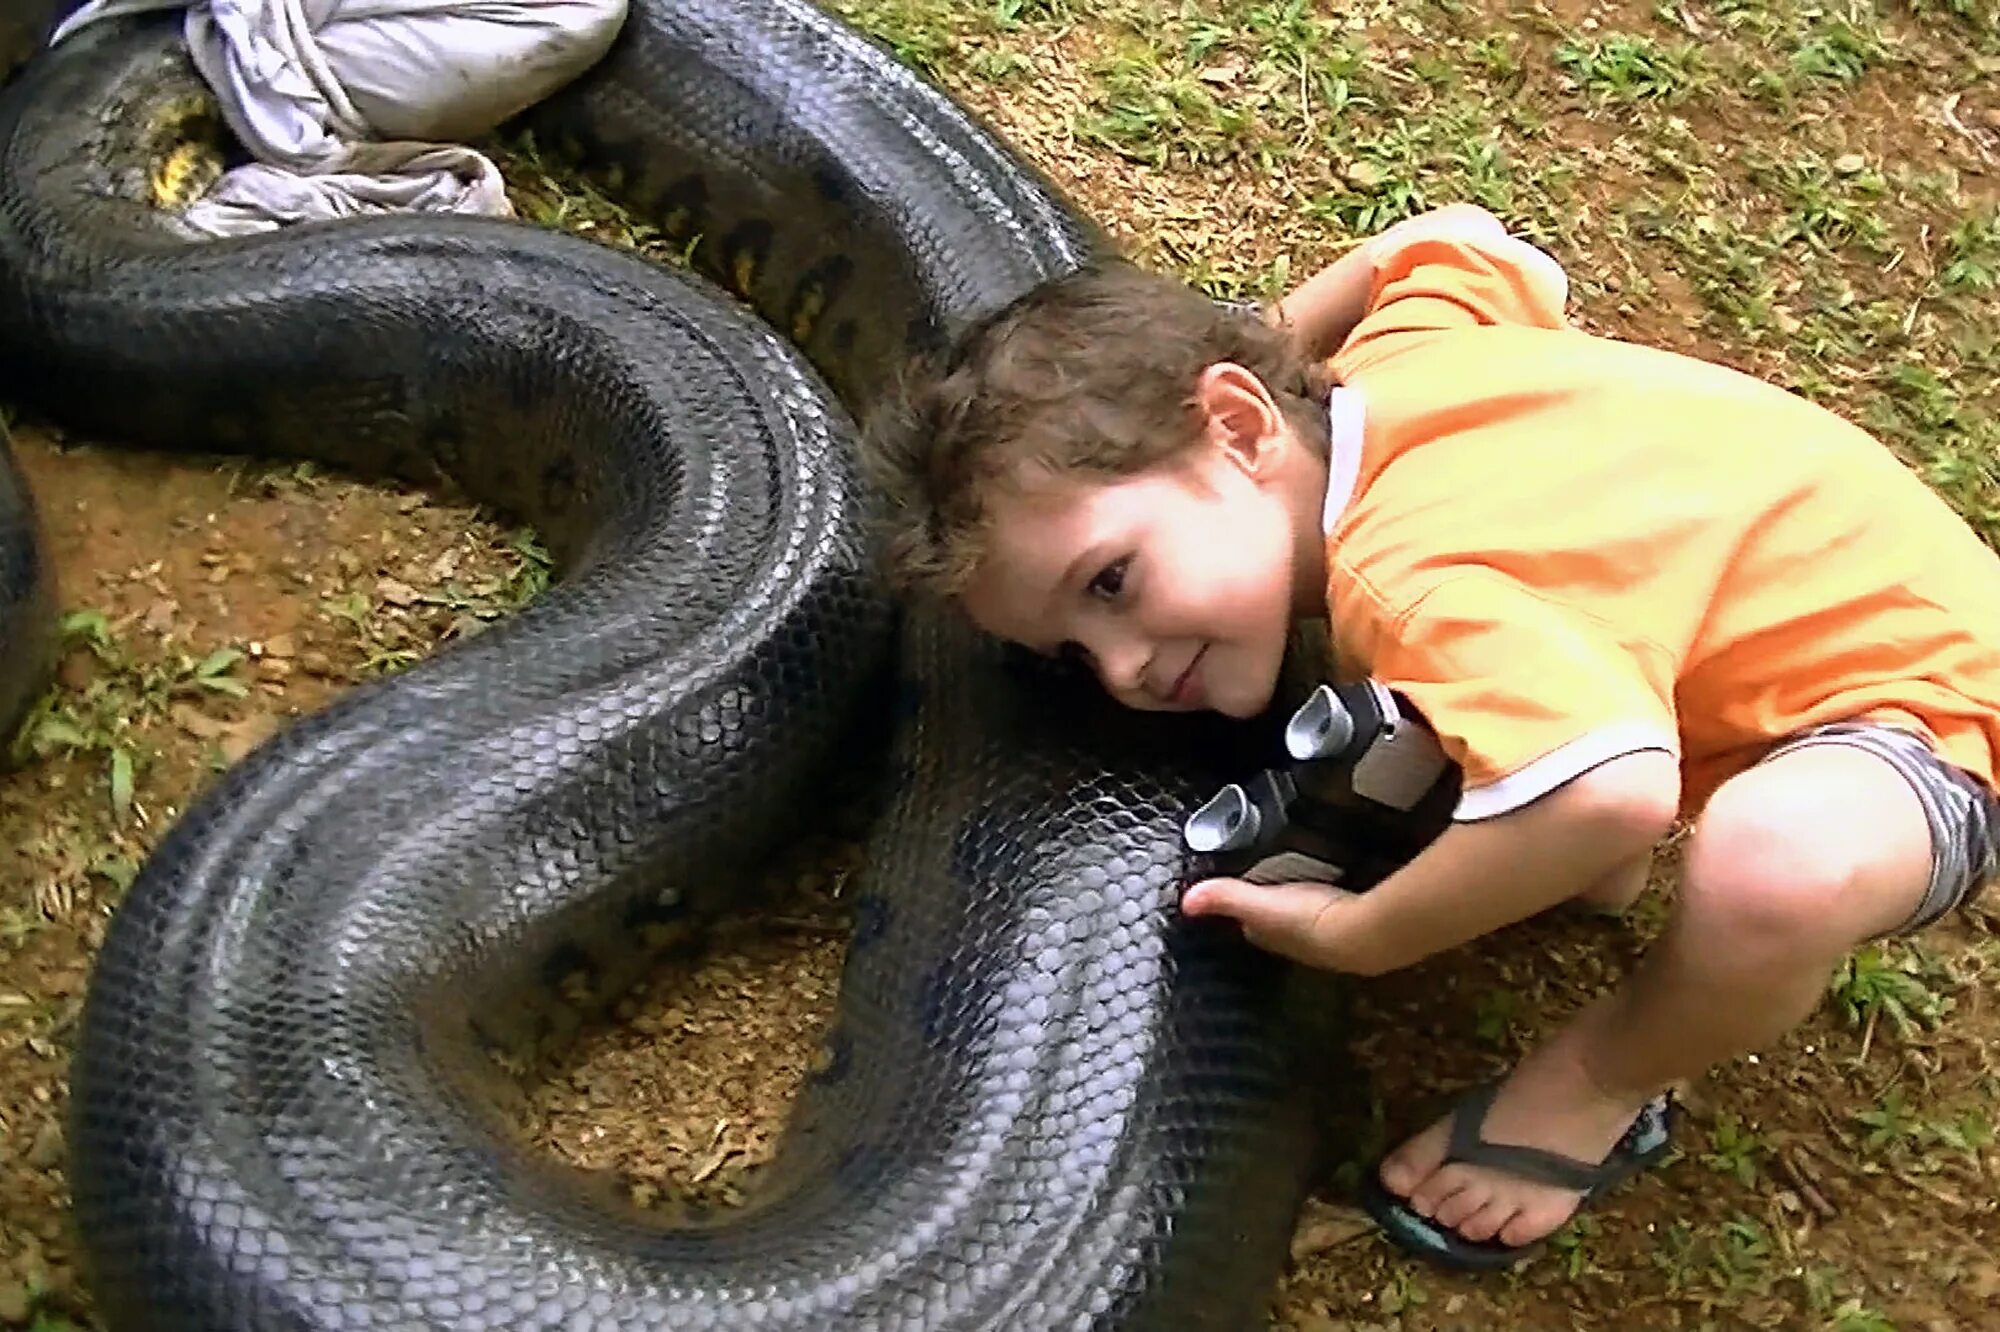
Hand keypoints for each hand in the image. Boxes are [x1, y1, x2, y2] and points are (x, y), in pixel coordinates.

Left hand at [1179, 877, 1391, 974]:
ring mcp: (1324, 938)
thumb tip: (1186, 902)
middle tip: (1269, 887)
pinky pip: (1331, 911)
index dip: (1241, 913)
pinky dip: (1327, 903)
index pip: (1249, 926)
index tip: (1237, 896)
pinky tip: (1333, 890)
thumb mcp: (1260, 903)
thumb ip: (1225, 897)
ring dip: (1300, 908)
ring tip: (1299, 886)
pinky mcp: (1350, 925)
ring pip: (1303, 921)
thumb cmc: (1307, 921)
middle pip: (1276, 925)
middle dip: (1271, 911)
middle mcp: (1294, 943)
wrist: (1362, 934)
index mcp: (1269, 936)